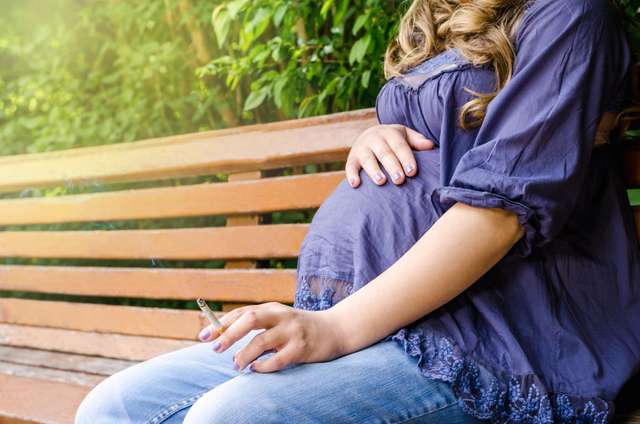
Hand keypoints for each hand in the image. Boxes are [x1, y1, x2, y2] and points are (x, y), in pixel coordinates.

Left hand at [197, 302, 345, 372]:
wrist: (334, 330)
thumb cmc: (298, 328)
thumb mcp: (277, 321)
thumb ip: (255, 325)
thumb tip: (220, 335)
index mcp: (272, 308)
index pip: (242, 312)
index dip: (220, 323)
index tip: (202, 336)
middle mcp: (281, 316)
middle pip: (250, 319)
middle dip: (229, 334)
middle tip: (215, 348)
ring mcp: (292, 332)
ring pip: (262, 341)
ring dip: (244, 355)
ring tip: (236, 364)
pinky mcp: (302, 349)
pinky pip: (277, 360)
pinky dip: (263, 366)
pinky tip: (256, 369)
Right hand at [345, 124, 434, 187]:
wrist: (369, 135)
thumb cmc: (393, 140)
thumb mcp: (405, 135)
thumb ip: (417, 140)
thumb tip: (430, 145)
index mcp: (390, 133)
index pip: (399, 145)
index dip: (406, 158)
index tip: (412, 172)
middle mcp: (374, 139)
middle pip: (384, 153)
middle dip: (392, 166)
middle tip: (400, 180)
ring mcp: (361, 148)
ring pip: (368, 159)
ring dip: (374, 171)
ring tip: (381, 182)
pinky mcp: (352, 158)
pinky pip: (350, 166)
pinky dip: (352, 175)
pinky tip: (355, 184)